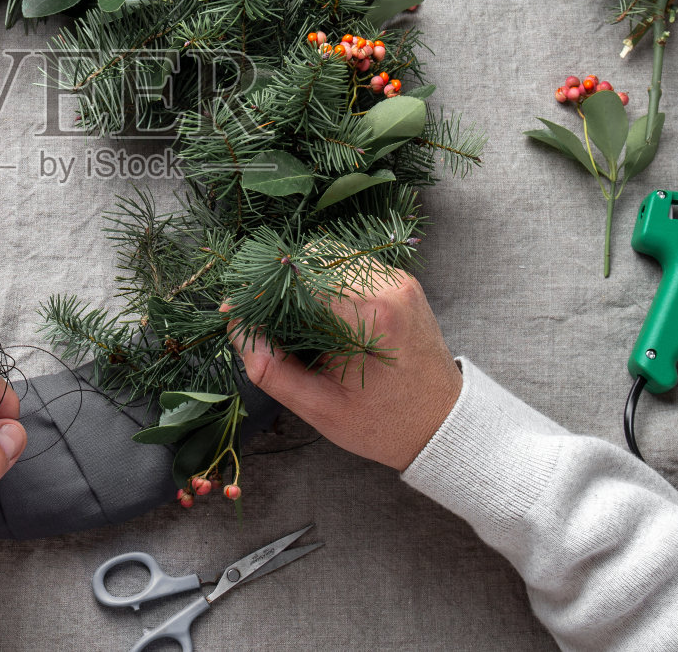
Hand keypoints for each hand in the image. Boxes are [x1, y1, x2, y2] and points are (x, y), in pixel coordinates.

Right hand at [229, 269, 461, 470]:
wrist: (441, 423)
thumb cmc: (382, 423)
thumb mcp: (318, 407)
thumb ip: (270, 368)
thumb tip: (236, 326)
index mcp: (367, 318)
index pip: (296, 279)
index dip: (258, 292)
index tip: (236, 312)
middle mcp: (386, 287)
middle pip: (309, 256)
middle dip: (278, 283)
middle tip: (262, 318)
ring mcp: (397, 279)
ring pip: (328, 254)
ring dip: (301, 278)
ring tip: (292, 318)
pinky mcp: (400, 281)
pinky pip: (349, 264)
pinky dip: (325, 280)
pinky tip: (320, 314)